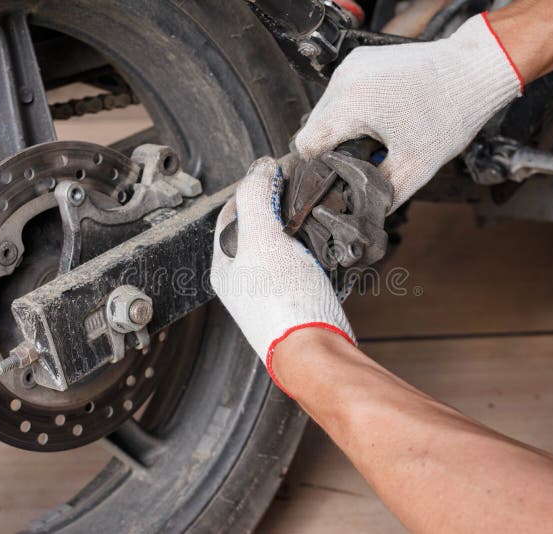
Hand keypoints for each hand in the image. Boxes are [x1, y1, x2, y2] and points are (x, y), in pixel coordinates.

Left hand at [210, 157, 354, 393]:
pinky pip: (302, 268)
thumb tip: (258, 168)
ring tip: (316, 216)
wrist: (316, 352)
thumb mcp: (263, 238)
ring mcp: (269, 294)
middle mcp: (243, 281)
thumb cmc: (284, 303)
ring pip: (281, 250)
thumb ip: (256, 198)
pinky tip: (327, 248)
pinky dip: (313, 253)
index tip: (274, 173)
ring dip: (298, 231)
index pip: (230, 213)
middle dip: (276, 209)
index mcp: (225, 266)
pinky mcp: (296, 303)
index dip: (250, 188)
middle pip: (255, 231)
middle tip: (299, 193)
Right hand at [295, 13, 522, 209]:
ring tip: (374, 140)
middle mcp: (344, 80)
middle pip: (315, 127)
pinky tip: (378, 119)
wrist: (475, 70)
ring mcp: (351, 66)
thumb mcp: (415, 167)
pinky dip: (353, 109)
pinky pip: (342, 93)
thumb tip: (366, 214)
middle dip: (333, 149)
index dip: (319, 167)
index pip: (307, 145)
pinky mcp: (361, 60)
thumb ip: (383, 195)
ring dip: (342, 129)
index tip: (337, 177)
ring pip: (327, 110)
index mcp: (349, 105)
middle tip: (364, 162)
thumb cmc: (450, 111)